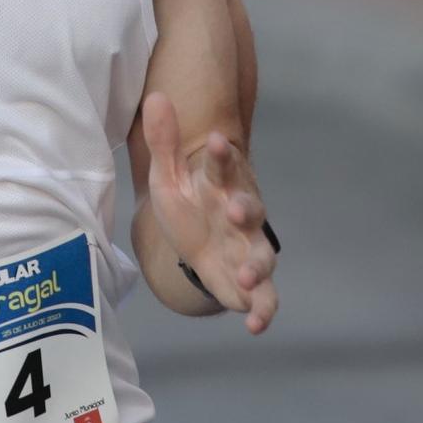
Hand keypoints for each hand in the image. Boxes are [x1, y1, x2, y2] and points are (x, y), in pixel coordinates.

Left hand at [142, 91, 278, 333]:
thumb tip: (156, 96)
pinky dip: (264, 311)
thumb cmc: (188, 204)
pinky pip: (265, 298)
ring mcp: (249, 249)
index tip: (217, 141)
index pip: (224, 167)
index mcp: (220, 186)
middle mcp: (241, 216)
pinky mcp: (251, 282)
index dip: (223, 155)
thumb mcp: (168, 175)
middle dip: (246, 210)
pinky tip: (256, 326)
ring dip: (256, 265)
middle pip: (251, 210)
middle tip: (235, 210)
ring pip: (262, 255)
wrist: (198, 245)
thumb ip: (165, 141)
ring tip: (245, 275)